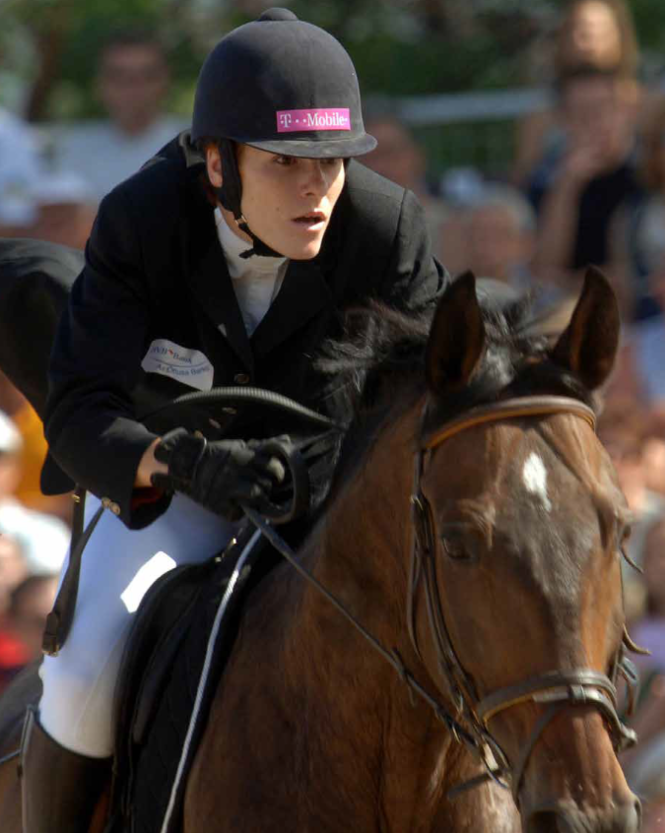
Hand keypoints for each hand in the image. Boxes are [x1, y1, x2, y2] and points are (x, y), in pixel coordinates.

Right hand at [151, 428, 285, 519]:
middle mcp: (237, 472)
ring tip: (250, 494)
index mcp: (243, 456)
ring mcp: (229, 490)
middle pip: (267, 484)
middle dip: (267, 485)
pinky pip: (241, 512)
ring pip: (258, 498)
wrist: (186, 466)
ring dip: (258, 498)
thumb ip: (262, 446)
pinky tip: (235, 502)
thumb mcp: (238, 447)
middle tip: (262, 485)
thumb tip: (287, 440)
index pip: (273, 466)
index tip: (273, 474)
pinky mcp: (222, 506)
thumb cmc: (217, 456)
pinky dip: (241, 509)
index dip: (277, 472)